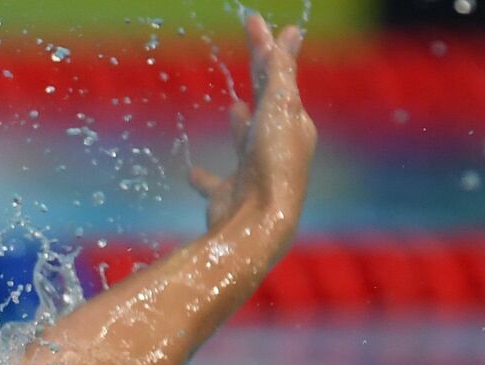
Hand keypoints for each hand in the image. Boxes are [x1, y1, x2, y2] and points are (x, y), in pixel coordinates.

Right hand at [189, 15, 316, 245]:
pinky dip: (204, 177)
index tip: (253, 20)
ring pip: (245, 140)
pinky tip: (192, 172)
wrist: (257, 223)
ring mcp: (252, 172)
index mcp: (292, 124)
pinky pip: (215, 182)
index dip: (265, 46)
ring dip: (240, 124)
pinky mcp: (229, 196)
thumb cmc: (272, 161)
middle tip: (253, 46)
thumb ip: (280, 70)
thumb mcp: (278, 108)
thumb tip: (290, 32)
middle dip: (259, 74)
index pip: (278, 75)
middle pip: (265, 102)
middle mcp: (276, 148)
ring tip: (235, 107)